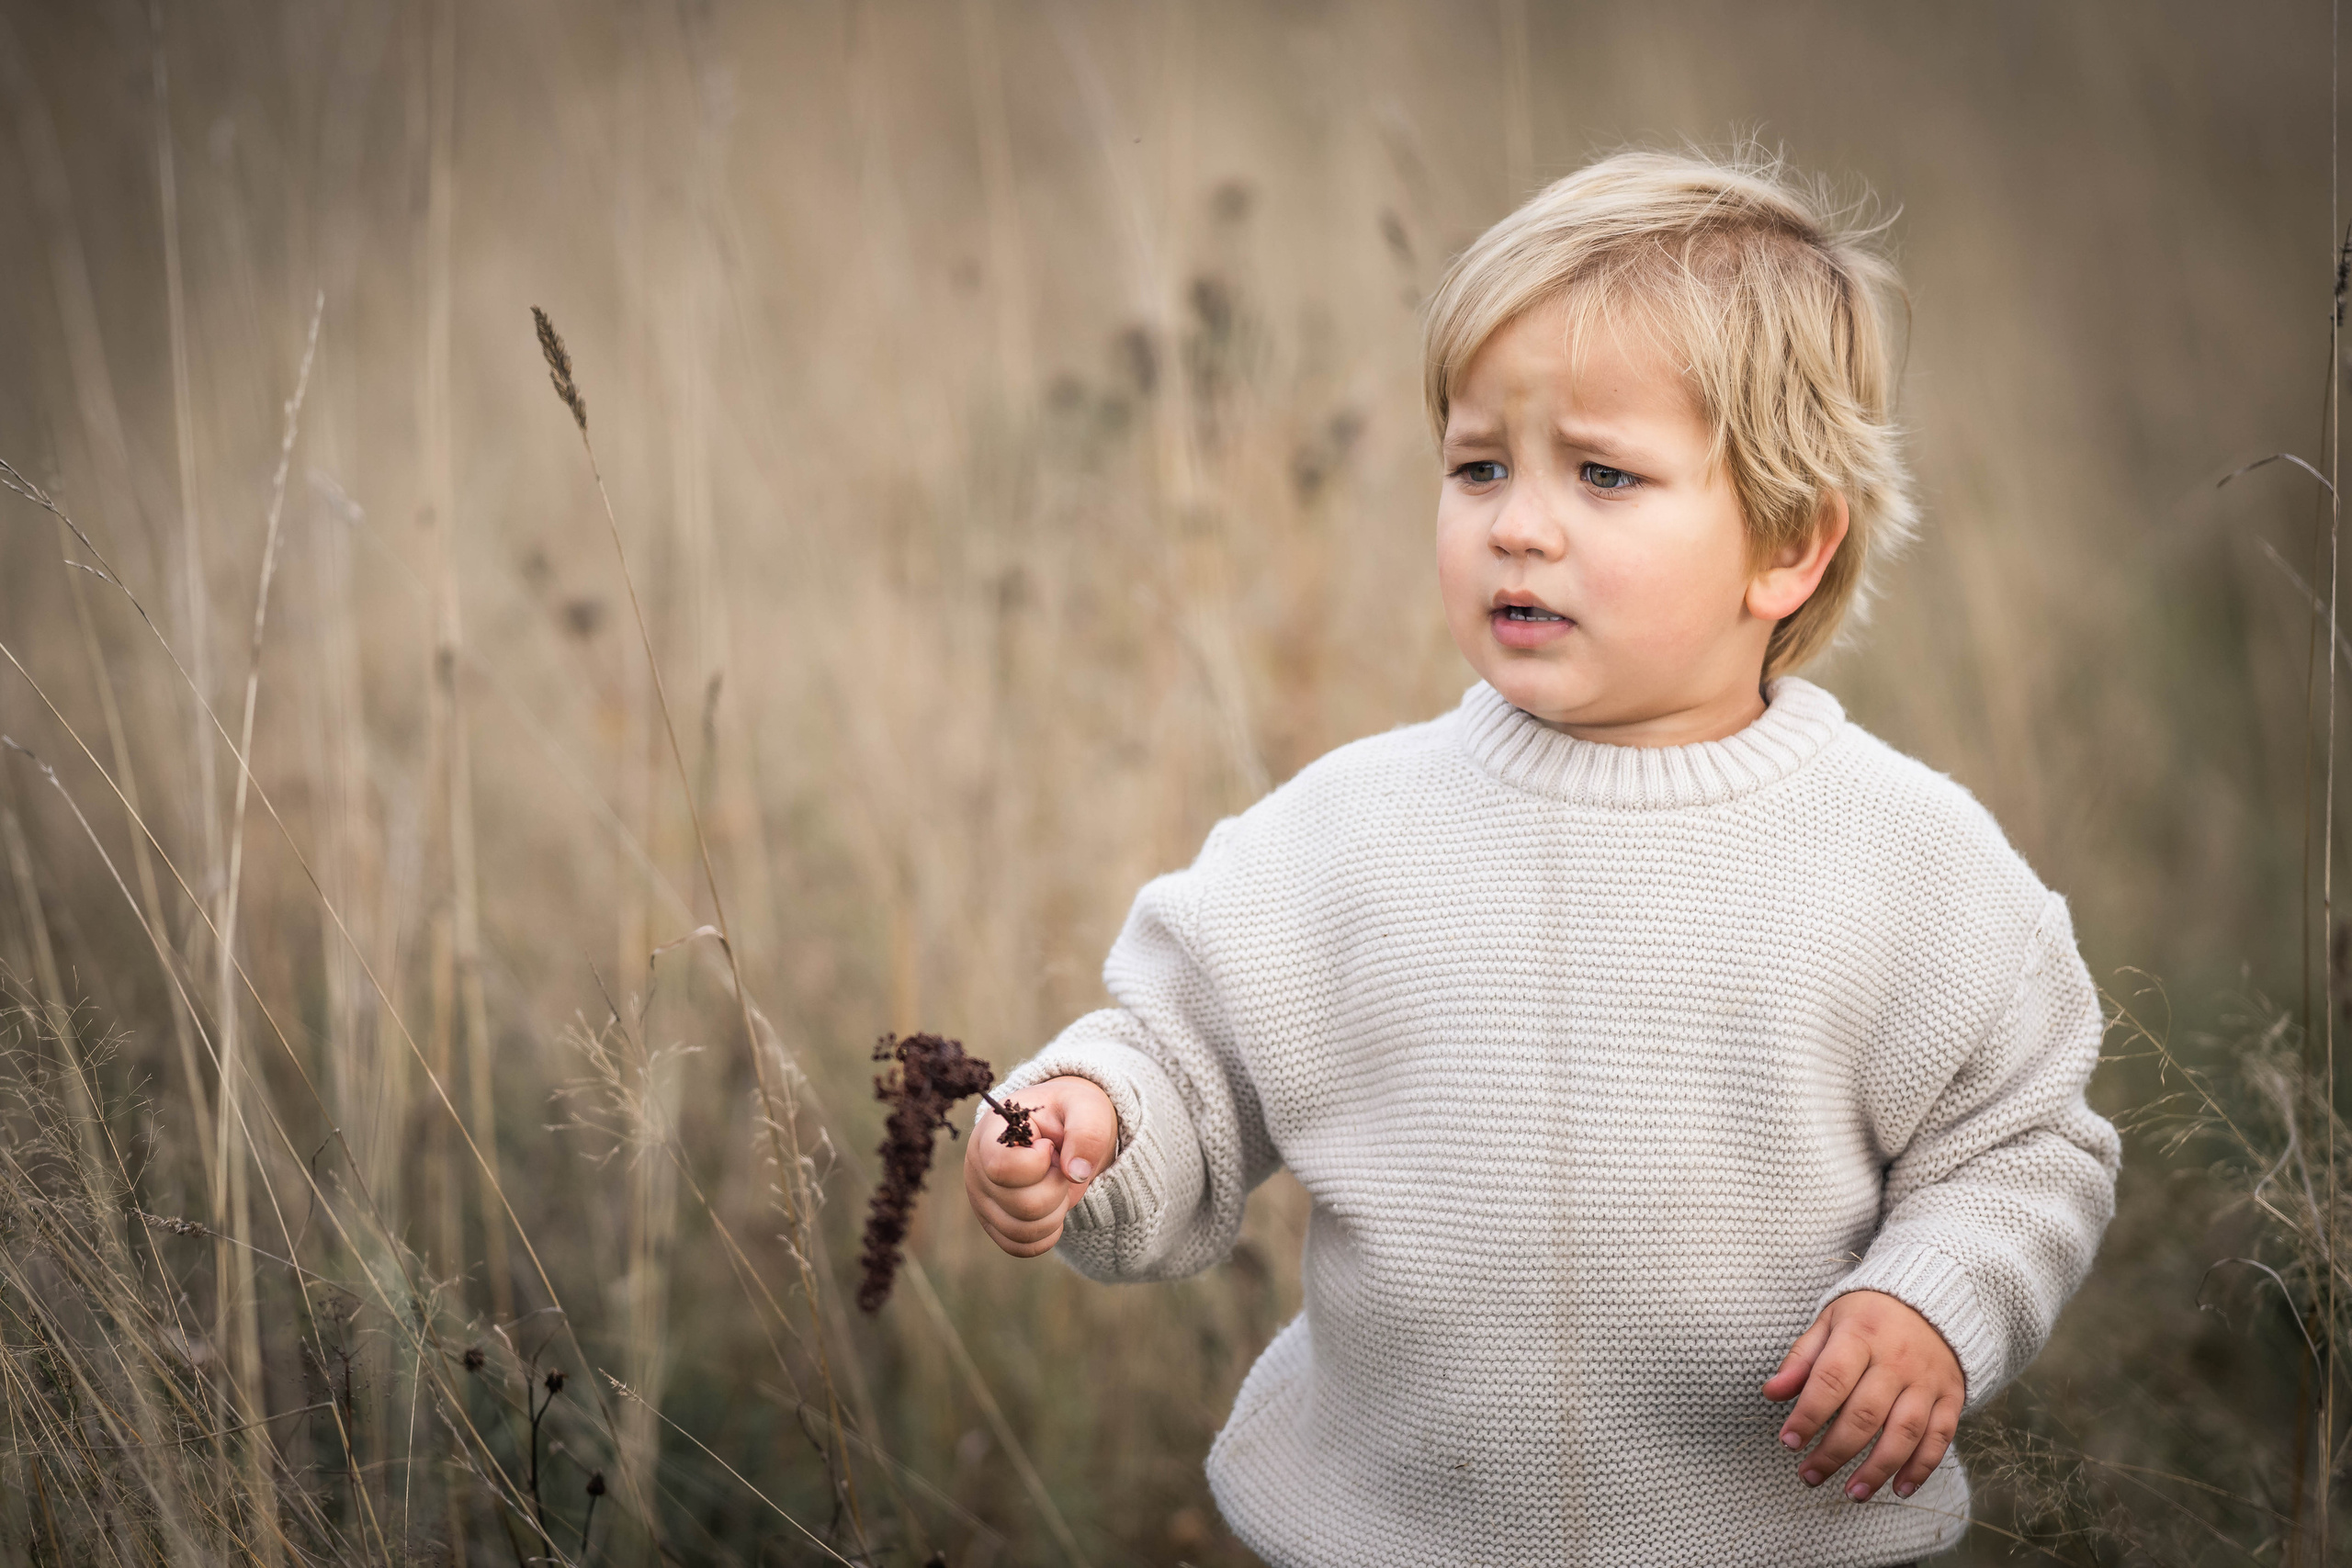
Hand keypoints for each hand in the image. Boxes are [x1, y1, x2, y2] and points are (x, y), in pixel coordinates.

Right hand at [963, 1076, 1117, 1257]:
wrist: (1061, 1126)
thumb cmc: (1069, 1113)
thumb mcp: (1086, 1109)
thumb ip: (1085, 1132)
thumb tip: (1075, 1173)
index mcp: (991, 1134)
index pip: (1002, 1168)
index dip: (1037, 1164)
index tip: (1048, 1146)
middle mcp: (977, 1169)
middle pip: (1021, 1205)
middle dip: (1056, 1189)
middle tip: (1059, 1166)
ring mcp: (983, 1200)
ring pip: (1021, 1231)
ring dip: (1055, 1213)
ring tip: (1056, 1185)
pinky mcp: (994, 1222)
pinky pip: (1019, 1247)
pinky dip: (1046, 1234)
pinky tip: (1054, 1208)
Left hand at [1762, 1289, 1963, 1500]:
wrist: (1933, 1301)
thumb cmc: (1870, 1316)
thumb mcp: (1830, 1321)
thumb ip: (1802, 1358)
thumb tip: (1772, 1393)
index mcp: (1861, 1334)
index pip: (1831, 1380)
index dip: (1808, 1415)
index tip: (1788, 1442)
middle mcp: (1897, 1359)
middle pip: (1865, 1414)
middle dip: (1834, 1452)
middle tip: (1809, 1475)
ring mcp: (1927, 1380)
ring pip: (1904, 1432)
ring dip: (1877, 1469)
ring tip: (1852, 1493)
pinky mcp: (1951, 1397)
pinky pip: (1939, 1438)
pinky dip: (1921, 1468)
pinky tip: (1899, 1489)